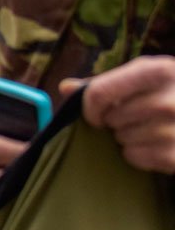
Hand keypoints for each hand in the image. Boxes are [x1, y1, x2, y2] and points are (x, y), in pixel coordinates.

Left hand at [60, 55, 174, 173]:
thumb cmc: (174, 92)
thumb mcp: (148, 77)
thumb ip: (106, 83)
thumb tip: (65, 87)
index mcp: (158, 71)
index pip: (99, 93)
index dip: (89, 108)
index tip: (95, 115)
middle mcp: (169, 100)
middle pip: (110, 120)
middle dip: (117, 122)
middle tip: (139, 118)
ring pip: (122, 140)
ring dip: (130, 139)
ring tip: (153, 130)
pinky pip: (135, 157)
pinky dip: (141, 155)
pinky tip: (160, 145)